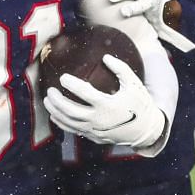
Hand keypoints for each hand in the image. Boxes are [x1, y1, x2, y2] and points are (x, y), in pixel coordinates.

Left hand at [45, 55, 166, 151]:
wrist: (146, 130)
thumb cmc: (140, 104)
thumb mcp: (134, 84)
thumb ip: (120, 69)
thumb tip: (105, 57)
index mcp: (108, 105)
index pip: (85, 93)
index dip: (72, 84)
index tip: (63, 77)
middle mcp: (99, 120)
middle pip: (71, 111)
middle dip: (57, 101)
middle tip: (50, 90)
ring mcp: (95, 130)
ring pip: (69, 122)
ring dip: (55, 112)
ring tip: (47, 100)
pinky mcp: (94, 137)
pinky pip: (74, 130)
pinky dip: (62, 123)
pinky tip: (54, 115)